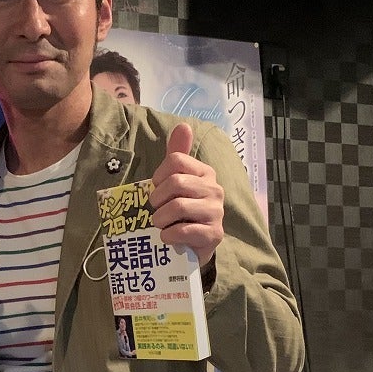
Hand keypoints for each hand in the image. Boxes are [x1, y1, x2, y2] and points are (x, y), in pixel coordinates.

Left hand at [149, 123, 223, 265]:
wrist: (195, 246)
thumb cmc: (183, 211)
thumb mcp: (177, 181)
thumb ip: (178, 154)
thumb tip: (183, 126)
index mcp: (205, 173)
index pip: (175, 160)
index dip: (158, 176)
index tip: (157, 190)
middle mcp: (215, 189)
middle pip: (175, 182)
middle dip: (157, 199)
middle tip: (155, 210)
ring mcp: (216, 212)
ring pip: (178, 206)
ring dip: (160, 219)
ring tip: (160, 225)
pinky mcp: (213, 235)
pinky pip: (184, 230)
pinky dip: (168, 235)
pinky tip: (167, 237)